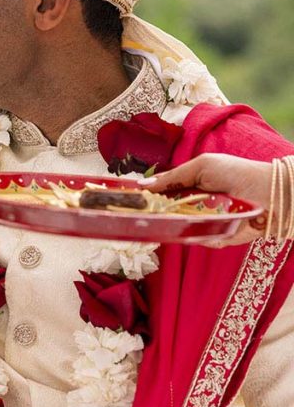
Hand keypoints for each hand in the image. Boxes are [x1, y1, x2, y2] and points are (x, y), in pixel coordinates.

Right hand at [139, 153, 270, 245]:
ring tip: (199, 215)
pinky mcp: (217, 236)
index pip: (161, 193)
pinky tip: (219, 224)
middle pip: (166, 214)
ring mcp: (204, 222)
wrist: (273, 194)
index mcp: (188, 184)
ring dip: (184, 225)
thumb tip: (143, 186)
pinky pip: (201, 240)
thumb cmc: (238, 173)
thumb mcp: (202, 166)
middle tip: (149, 216)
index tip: (132, 202)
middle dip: (159, 215)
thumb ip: (173, 177)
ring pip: (181, 229)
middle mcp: (193, 204)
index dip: (147, 198)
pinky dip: (206, 235)